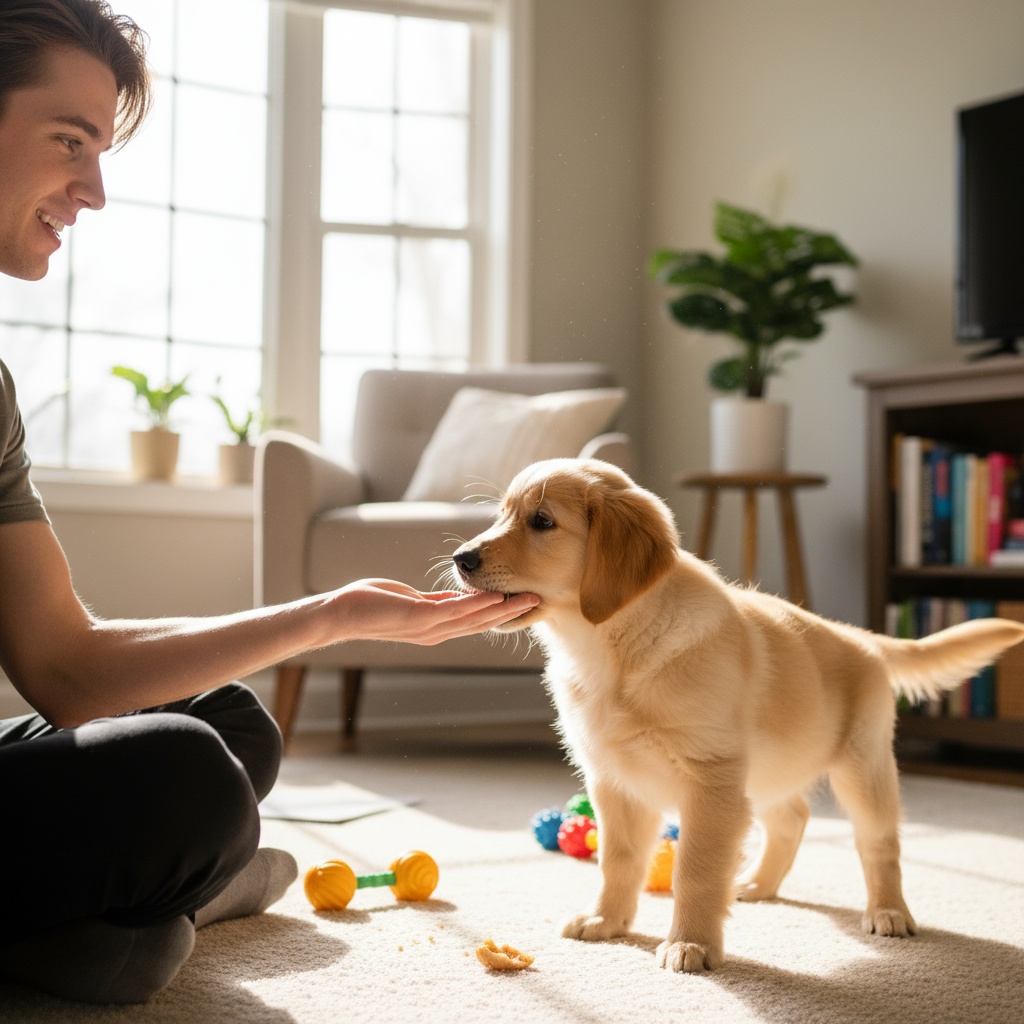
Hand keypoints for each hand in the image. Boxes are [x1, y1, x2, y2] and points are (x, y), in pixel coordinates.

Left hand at [329, 579, 538, 645]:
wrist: (342, 614)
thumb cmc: (372, 605)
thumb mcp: (412, 602)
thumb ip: (436, 602)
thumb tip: (458, 597)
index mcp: (436, 627)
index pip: (475, 621)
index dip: (501, 613)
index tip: (523, 603)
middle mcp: (436, 632)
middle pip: (482, 623)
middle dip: (511, 613)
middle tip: (538, 602)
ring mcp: (428, 626)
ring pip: (473, 618)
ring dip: (502, 608)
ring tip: (525, 598)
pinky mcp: (419, 617)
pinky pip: (454, 610)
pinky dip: (476, 603)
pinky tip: (494, 596)